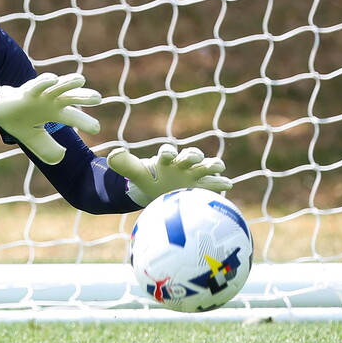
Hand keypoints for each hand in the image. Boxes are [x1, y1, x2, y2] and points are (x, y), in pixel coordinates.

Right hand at [0, 73, 101, 164]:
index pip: (74, 116)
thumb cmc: (19, 121)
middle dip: (84, 97)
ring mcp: (40, 95)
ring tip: (80, 80)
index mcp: (54, 112)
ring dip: (68, 83)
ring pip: (57, 87)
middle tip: (98, 98)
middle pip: (71, 97)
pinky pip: (36, 85)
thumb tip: (62, 156)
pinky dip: (44, 82)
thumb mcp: (33, 139)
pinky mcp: (26, 92)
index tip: (96, 128)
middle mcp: (51, 101)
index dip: (85, 121)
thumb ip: (47, 147)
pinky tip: (53, 79)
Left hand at [107, 142, 232, 205]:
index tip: (167, 154)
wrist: (157, 190)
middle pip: (189, 156)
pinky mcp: (201, 185)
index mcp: (165, 160)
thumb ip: (124, 164)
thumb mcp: (135, 173)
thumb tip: (113, 154)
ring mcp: (194, 173)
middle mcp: (181, 163)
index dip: (167, 152)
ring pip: (205, 166)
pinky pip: (213, 183)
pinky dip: (220, 183)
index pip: (167, 153)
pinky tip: (228, 184)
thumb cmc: (147, 179)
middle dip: (192, 155)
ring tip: (218, 166)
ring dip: (211, 165)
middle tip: (194, 156)